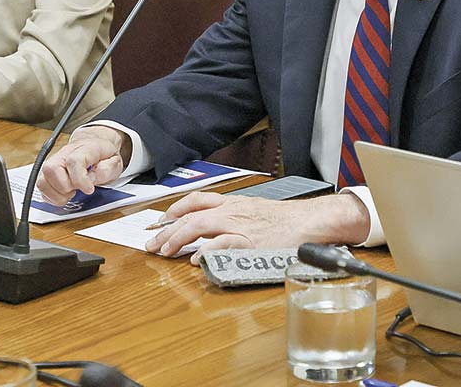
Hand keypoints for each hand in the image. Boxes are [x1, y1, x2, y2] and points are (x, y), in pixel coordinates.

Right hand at [37, 126, 130, 204]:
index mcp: (84, 148)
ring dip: (57, 194)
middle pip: (52, 169)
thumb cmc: (103, 155)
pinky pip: (41, 187)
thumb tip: (93, 177)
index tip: (89, 190)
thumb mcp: (115, 160)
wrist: (94, 145)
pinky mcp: (48, 173)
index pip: (74, 161)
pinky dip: (51, 197)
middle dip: (65, 187)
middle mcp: (64, 153)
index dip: (80, 179)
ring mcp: (54, 162)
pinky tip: (64, 196)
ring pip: (42, 179)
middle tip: (77, 190)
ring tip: (71, 194)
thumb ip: (108, 168)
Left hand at [147, 191, 370, 265]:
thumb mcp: (254, 210)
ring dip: (178, 238)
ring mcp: (239, 225)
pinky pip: (222, 245)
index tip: (160, 221)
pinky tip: (195, 260)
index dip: (174, 209)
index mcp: (232, 203)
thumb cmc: (285, 219)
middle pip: (190, 215)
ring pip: (199, 225)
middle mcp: (231, 211)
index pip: (195, 200)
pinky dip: (206, 251)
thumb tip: (214, 230)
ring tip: (164, 252)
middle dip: (166, 229)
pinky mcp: (249, 242)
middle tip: (151, 244)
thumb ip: (233, 217)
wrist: (309, 220)